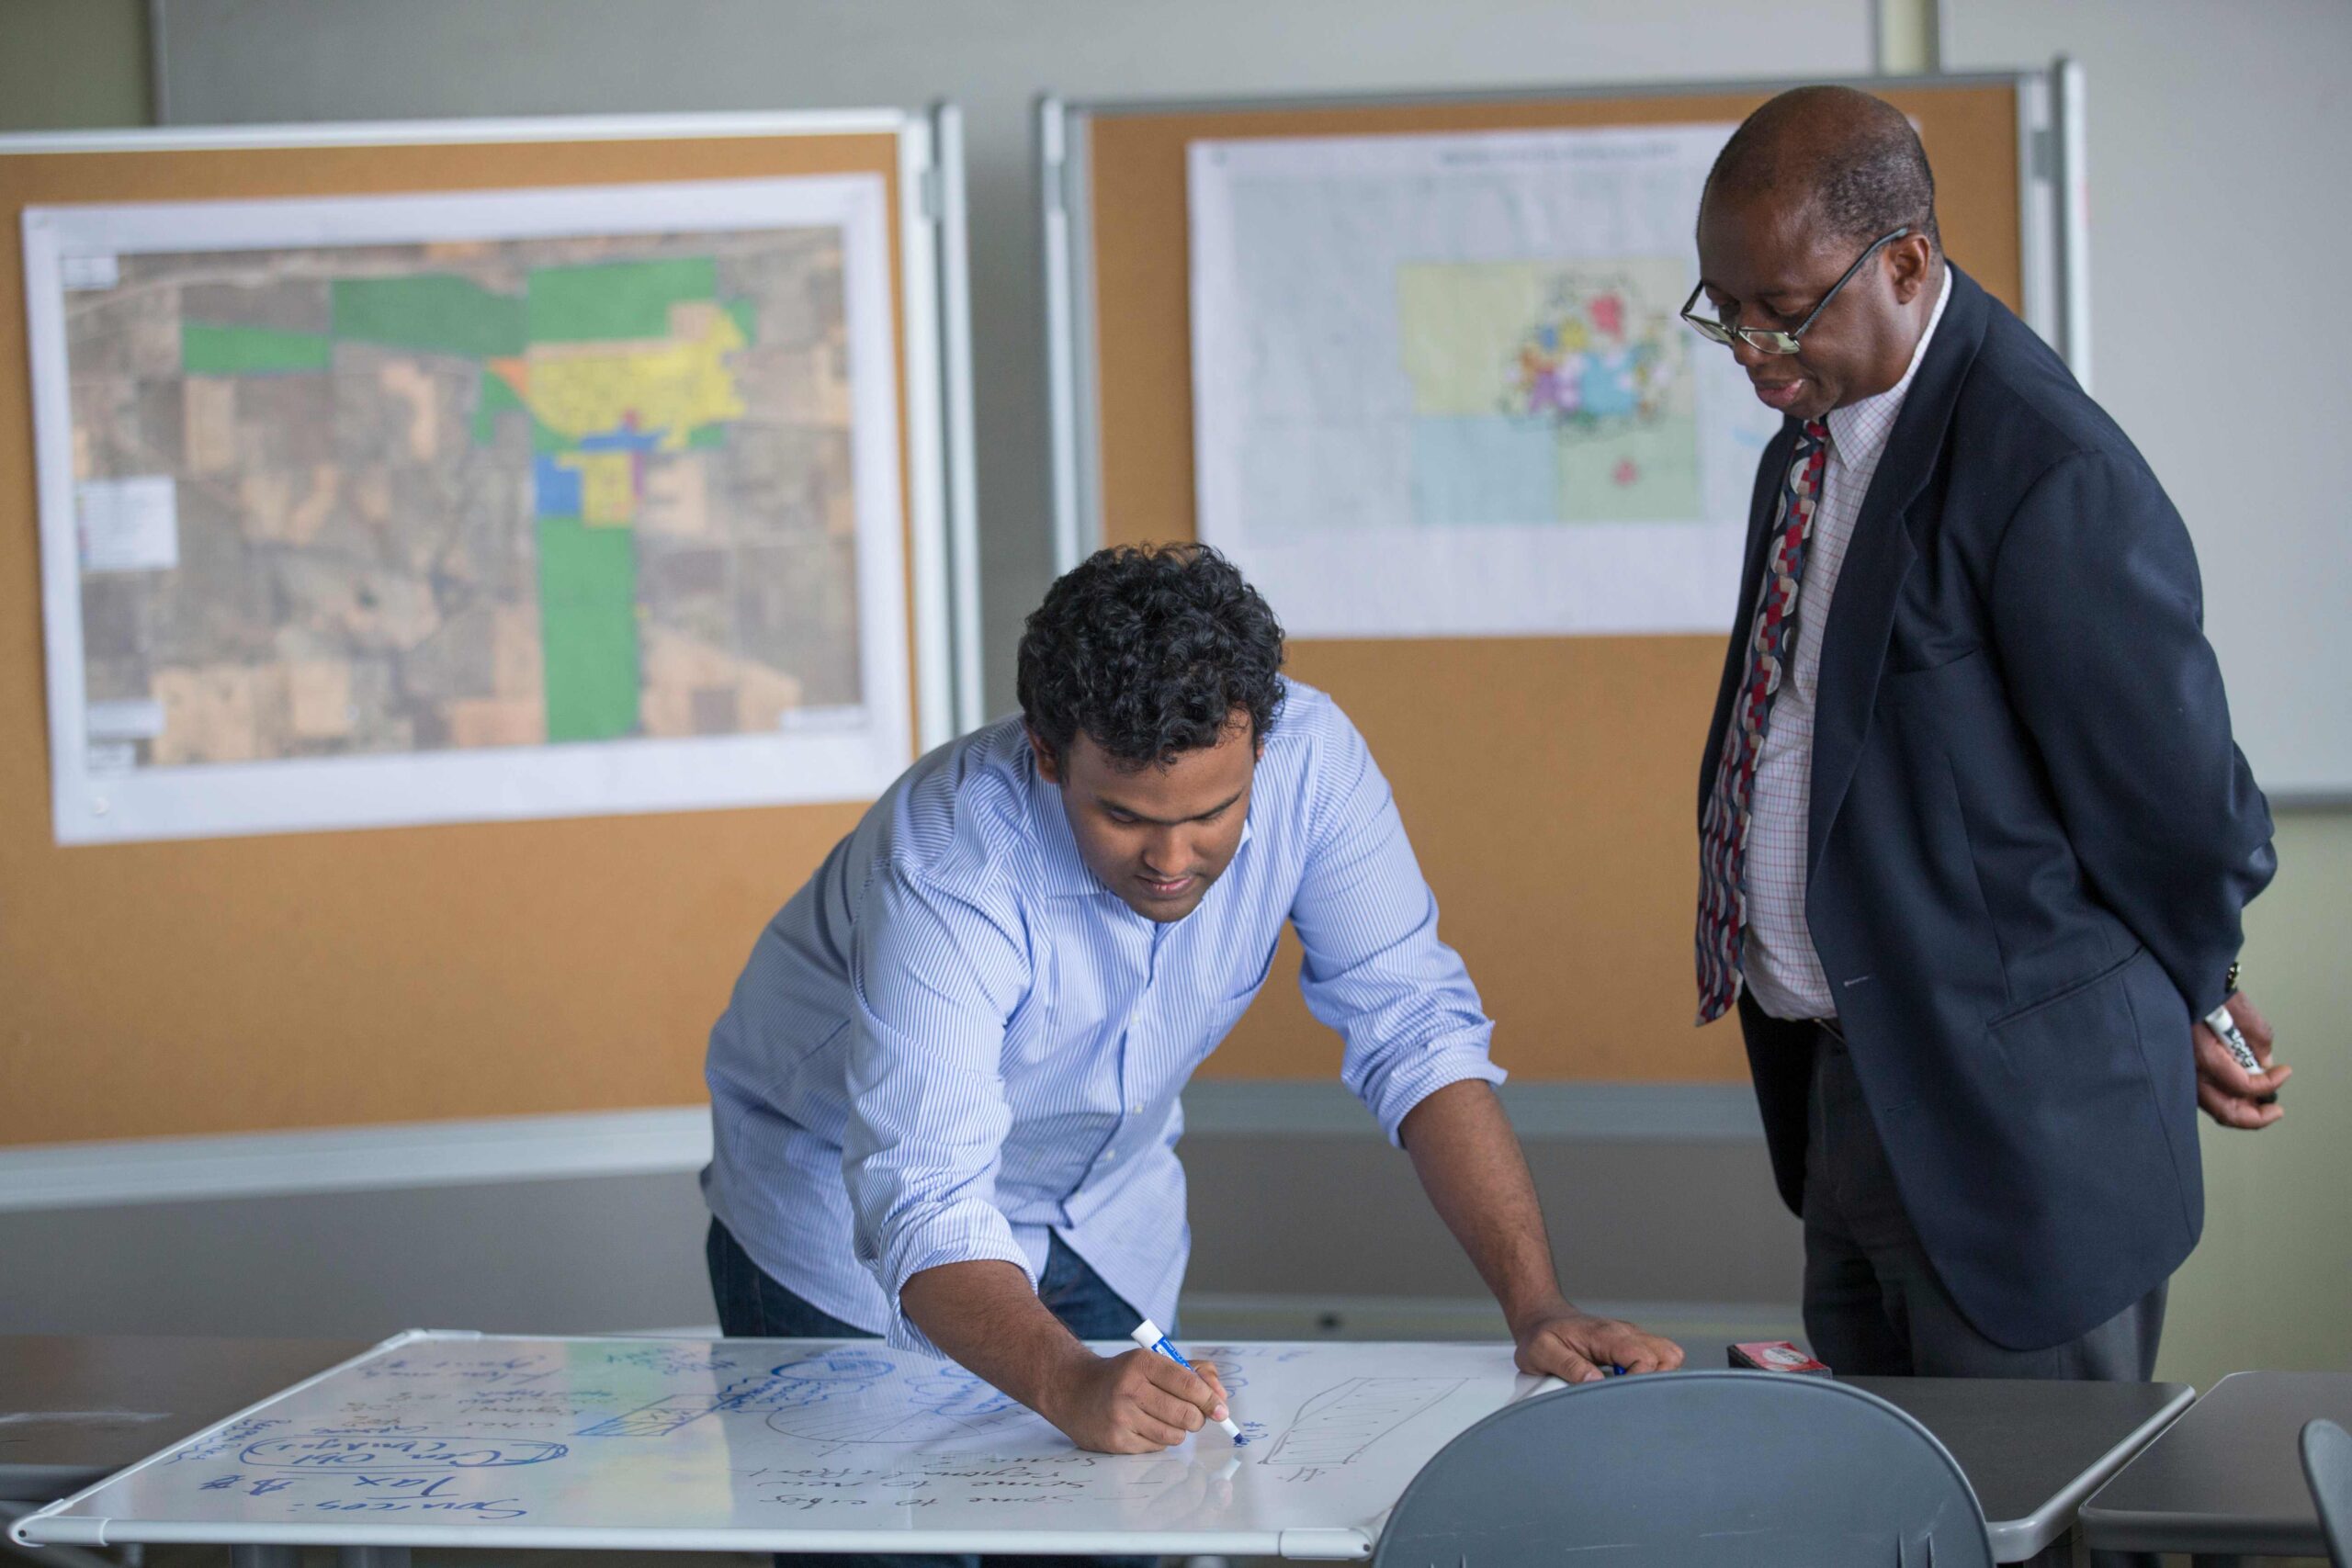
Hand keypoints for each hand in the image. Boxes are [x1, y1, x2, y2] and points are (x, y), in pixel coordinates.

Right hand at [1039, 1348, 1230, 1453]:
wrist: (1073, 1390)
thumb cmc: (1122, 1376)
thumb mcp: (1152, 1362)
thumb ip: (1192, 1373)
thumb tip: (1220, 1397)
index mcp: (1141, 1363)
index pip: (1188, 1384)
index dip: (1209, 1398)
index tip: (1221, 1409)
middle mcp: (1129, 1389)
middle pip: (1185, 1414)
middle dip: (1197, 1418)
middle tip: (1194, 1416)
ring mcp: (1121, 1417)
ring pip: (1173, 1435)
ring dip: (1178, 1430)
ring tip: (1166, 1419)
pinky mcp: (1116, 1441)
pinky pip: (1156, 1448)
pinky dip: (1159, 1440)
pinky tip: (1145, 1427)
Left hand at [1511, 1298, 1684, 1383]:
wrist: (1540, 1318)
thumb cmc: (1540, 1335)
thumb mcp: (1542, 1351)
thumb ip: (1568, 1366)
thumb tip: (1595, 1382)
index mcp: (1607, 1334)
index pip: (1645, 1358)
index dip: (1639, 1382)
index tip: (1620, 1395)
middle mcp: (1625, 1333)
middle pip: (1669, 1355)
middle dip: (1657, 1380)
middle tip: (1631, 1395)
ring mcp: (1631, 1338)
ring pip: (1668, 1356)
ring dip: (1657, 1377)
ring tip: (1630, 1390)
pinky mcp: (1630, 1347)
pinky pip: (1657, 1359)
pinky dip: (1651, 1374)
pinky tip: (1627, 1385)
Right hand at [2195, 990, 2286, 1129]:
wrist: (2181, 981)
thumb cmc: (2206, 990)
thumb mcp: (2243, 1011)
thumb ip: (2259, 1042)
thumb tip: (2263, 1064)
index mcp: (2203, 1054)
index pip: (2242, 1086)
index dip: (2269, 1084)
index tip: (2283, 1071)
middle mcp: (2189, 1068)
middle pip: (2224, 1111)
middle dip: (2255, 1116)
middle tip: (2274, 1111)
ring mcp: (2184, 1070)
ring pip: (2214, 1106)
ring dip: (2241, 1109)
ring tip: (2261, 1104)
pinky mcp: (2184, 1068)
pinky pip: (2206, 1094)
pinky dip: (2226, 1097)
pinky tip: (2240, 1091)